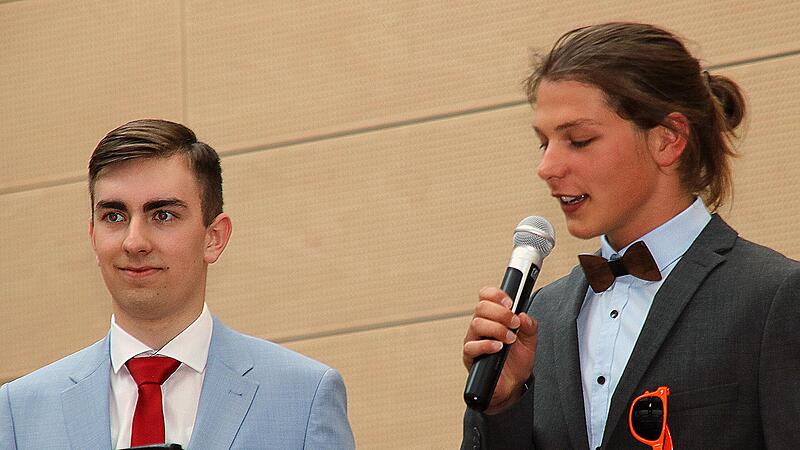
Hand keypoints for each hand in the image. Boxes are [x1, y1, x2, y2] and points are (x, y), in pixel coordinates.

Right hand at [463, 286, 537, 413]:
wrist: (513, 385)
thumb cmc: (517, 361)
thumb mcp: (530, 341)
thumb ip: (530, 326)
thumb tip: (523, 315)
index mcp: (493, 317)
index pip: (486, 296)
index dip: (496, 295)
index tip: (510, 302)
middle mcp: (481, 326)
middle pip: (481, 307)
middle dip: (501, 313)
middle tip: (514, 323)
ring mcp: (473, 340)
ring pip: (476, 324)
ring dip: (497, 329)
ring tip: (509, 339)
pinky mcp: (470, 356)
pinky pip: (472, 346)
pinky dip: (486, 345)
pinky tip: (498, 347)